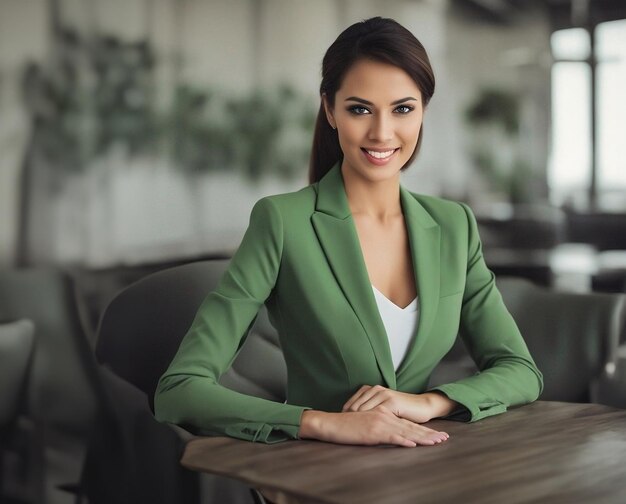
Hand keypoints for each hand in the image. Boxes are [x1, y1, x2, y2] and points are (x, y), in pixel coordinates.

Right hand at [298, 406, 448, 446]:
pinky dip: (404, 440)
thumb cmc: (346, 427)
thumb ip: (379, 428)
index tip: (437, 435)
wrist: (331, 423)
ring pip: (406, 431)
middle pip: (411, 427)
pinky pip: (391, 436)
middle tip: (444, 438)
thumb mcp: (366, 425)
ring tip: (436, 442)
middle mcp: (385, 416)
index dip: (423, 430)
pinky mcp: (373, 431)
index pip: (407, 423)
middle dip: (429, 433)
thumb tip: (391, 436)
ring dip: (422, 438)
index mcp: (384, 414)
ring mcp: (380, 423)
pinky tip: (414, 444)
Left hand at [342, 385, 458, 423]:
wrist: (421, 405)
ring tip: (345, 433)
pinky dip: (368, 424)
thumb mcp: (381, 407)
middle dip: (345, 420)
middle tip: (337, 432)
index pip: (351, 404)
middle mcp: (375, 390)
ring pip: (362, 411)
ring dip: (354, 422)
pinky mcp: (391, 402)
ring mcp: (383, 395)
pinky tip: (363, 433)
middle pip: (354, 407)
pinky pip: (376, 414)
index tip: (337, 426)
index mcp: (370, 389)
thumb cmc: (401, 408)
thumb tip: (353, 419)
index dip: (343, 416)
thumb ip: (369, 410)